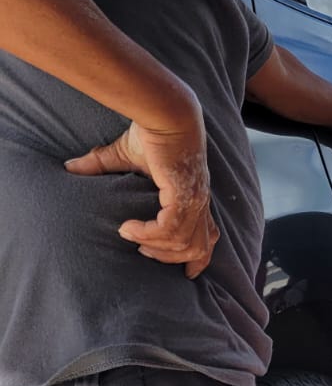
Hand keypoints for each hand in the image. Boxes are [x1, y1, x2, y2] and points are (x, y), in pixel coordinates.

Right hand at [65, 107, 218, 278]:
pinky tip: (129, 228)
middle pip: (199, 248)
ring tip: (133, 236)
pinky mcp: (184, 195)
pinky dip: (149, 233)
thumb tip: (70, 167)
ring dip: (156, 247)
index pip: (208, 236)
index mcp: (194, 196)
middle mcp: (199, 202)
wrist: (164, 111)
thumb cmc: (150, 131)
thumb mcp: (124, 155)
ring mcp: (195, 200)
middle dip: (171, 258)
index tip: (188, 274)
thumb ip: (101, 165)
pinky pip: (170, 229)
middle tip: (143, 250)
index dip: (199, 259)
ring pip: (184, 243)